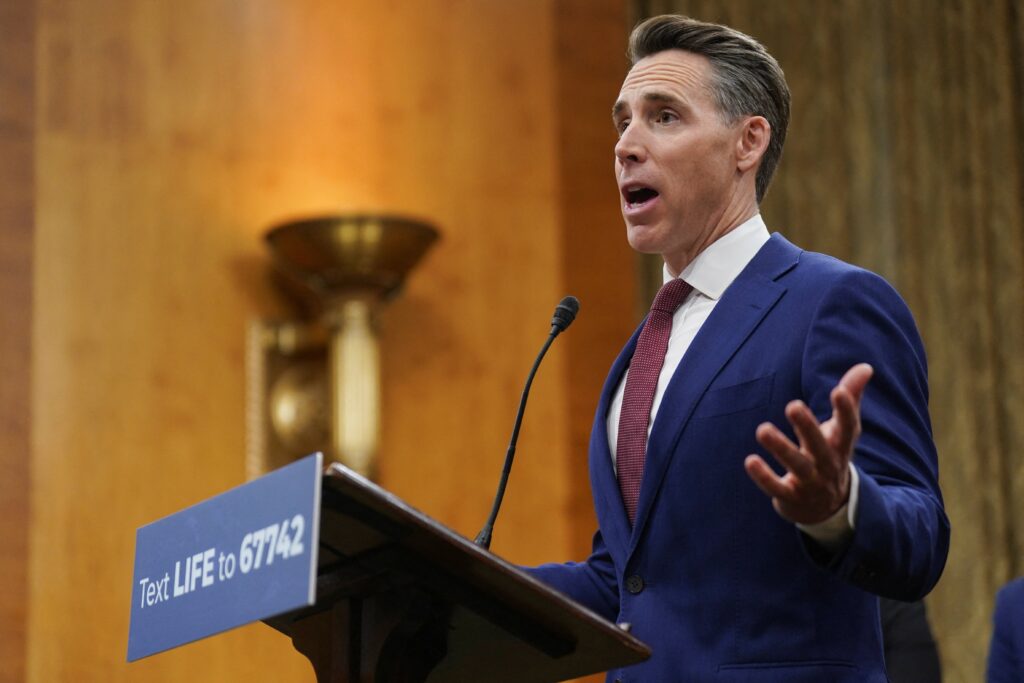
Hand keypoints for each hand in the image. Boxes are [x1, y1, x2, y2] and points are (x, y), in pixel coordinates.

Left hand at [744, 363, 872, 524]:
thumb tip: (866, 366)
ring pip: (797, 465)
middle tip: (792, 405)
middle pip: (820, 446)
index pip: (848, 427)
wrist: (827, 508)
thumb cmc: (830, 455)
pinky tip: (750, 461)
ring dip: (781, 448)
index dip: (846, 410)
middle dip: (808, 427)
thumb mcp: (842, 431)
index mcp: (841, 445)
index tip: (838, 391)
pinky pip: (777, 488)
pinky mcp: (791, 497)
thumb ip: (851, 398)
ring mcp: (810, 483)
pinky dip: (764, 477)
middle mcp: (828, 464)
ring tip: (762, 429)